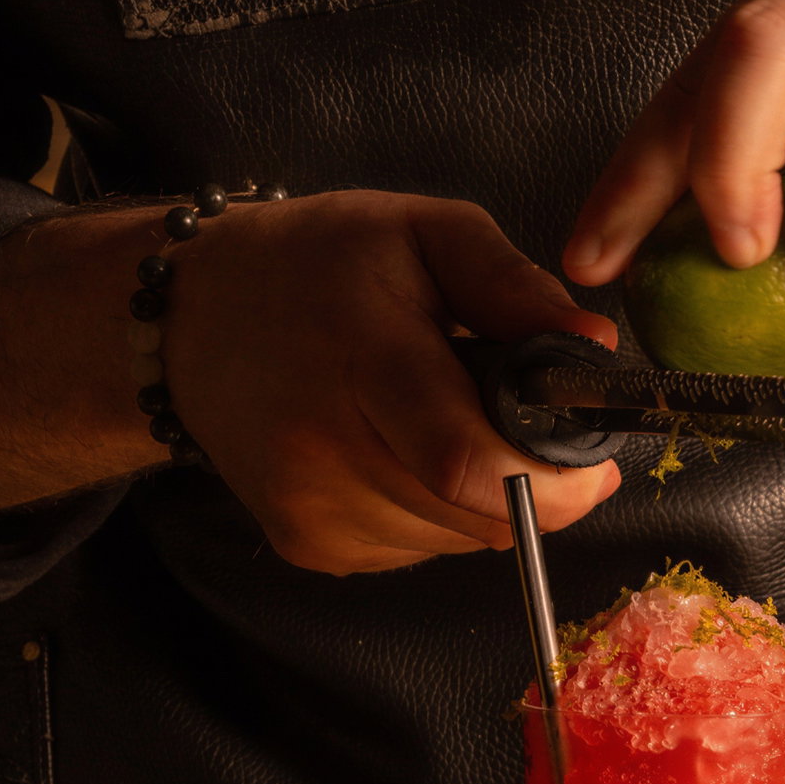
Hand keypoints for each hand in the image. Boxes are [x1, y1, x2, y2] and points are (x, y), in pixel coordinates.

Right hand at [165, 191, 618, 571]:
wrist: (190, 321)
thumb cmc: (317, 266)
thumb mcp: (423, 234)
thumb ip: (513, 286)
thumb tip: (594, 346)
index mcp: (362, 361)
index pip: (469, 463)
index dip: (553, 478)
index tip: (593, 458)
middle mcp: (325, 452)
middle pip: (479, 515)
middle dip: (539, 486)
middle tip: (537, 433)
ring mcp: (312, 511)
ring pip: (460, 541)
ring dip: (488, 498)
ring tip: (452, 425)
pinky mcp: (310, 547)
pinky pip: (421, 549)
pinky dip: (441, 512)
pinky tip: (407, 454)